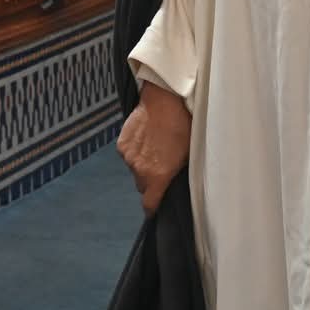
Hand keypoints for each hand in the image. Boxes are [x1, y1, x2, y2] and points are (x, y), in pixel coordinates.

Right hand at [118, 83, 190, 213]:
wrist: (165, 100)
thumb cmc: (182, 125)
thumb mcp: (187, 155)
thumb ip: (175, 175)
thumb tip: (171, 185)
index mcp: (157, 176)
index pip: (149, 204)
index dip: (153, 207)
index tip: (155, 208)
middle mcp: (139, 169)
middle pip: (142, 186)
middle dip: (150, 180)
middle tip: (161, 166)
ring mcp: (128, 156)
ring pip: (134, 170)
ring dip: (142, 164)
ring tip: (155, 148)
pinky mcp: (122, 143)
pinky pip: (128, 155)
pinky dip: (135, 151)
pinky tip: (146, 139)